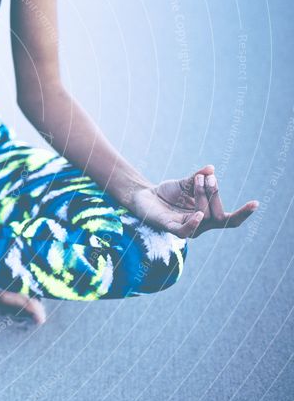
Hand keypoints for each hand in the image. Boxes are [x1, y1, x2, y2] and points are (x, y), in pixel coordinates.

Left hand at [130, 165, 258, 238]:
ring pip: (203, 216)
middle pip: (217, 214)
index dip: (243, 213)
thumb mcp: (186, 182)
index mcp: (206, 217)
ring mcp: (184, 227)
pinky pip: (184, 231)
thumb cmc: (168, 192)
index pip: (229, 220)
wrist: (144, 195)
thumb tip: (211, 169)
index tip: (256, 202)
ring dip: (203, 195)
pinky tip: (198, 214)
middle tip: (206, 177)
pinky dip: (193, 223)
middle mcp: (198, 225)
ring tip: (195, 179)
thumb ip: (199, 177)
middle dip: (215, 193)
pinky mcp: (169, 227)